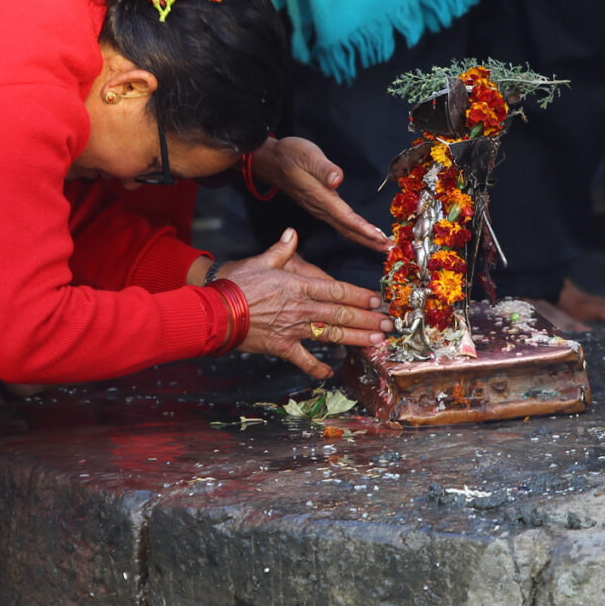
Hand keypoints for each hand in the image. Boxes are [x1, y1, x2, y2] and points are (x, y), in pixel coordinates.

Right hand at [223, 229, 392, 379]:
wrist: (216, 311)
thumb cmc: (237, 283)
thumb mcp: (260, 261)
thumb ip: (281, 249)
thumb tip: (291, 232)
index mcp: (300, 285)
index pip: (339, 290)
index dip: (361, 296)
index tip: (377, 300)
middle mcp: (303, 307)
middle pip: (342, 314)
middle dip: (368, 320)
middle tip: (388, 325)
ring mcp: (294, 329)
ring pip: (333, 334)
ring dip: (356, 339)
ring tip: (376, 342)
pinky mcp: (282, 346)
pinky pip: (304, 360)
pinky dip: (317, 368)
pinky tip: (330, 373)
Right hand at [247, 136, 389, 252]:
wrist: (270, 161)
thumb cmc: (290, 155)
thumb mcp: (307, 155)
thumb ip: (322, 168)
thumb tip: (337, 179)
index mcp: (320, 197)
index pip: (346, 218)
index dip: (364, 229)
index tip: (380, 238)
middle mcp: (320, 208)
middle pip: (348, 229)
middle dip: (368, 241)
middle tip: (388, 248)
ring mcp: (318, 209)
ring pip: (344, 229)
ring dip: (363, 238)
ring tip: (381, 244)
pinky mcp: (319, 207)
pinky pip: (340, 224)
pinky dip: (354, 231)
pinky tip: (362, 232)